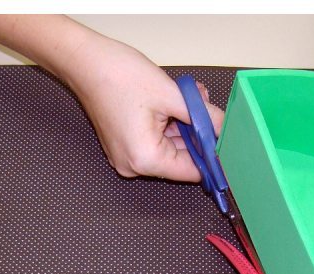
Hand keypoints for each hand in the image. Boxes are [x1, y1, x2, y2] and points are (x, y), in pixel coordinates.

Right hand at [64, 33, 223, 180]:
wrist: (84, 61)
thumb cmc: (119, 76)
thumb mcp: (172, 96)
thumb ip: (204, 117)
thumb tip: (225, 129)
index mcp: (145, 159)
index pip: (191, 172)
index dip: (213, 158)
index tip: (229, 145)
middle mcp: (135, 165)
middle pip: (181, 158)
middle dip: (199, 134)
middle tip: (210, 110)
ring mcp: (128, 156)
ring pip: (171, 146)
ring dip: (186, 125)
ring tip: (193, 98)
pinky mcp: (125, 144)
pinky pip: (157, 139)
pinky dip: (171, 124)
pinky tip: (178, 102)